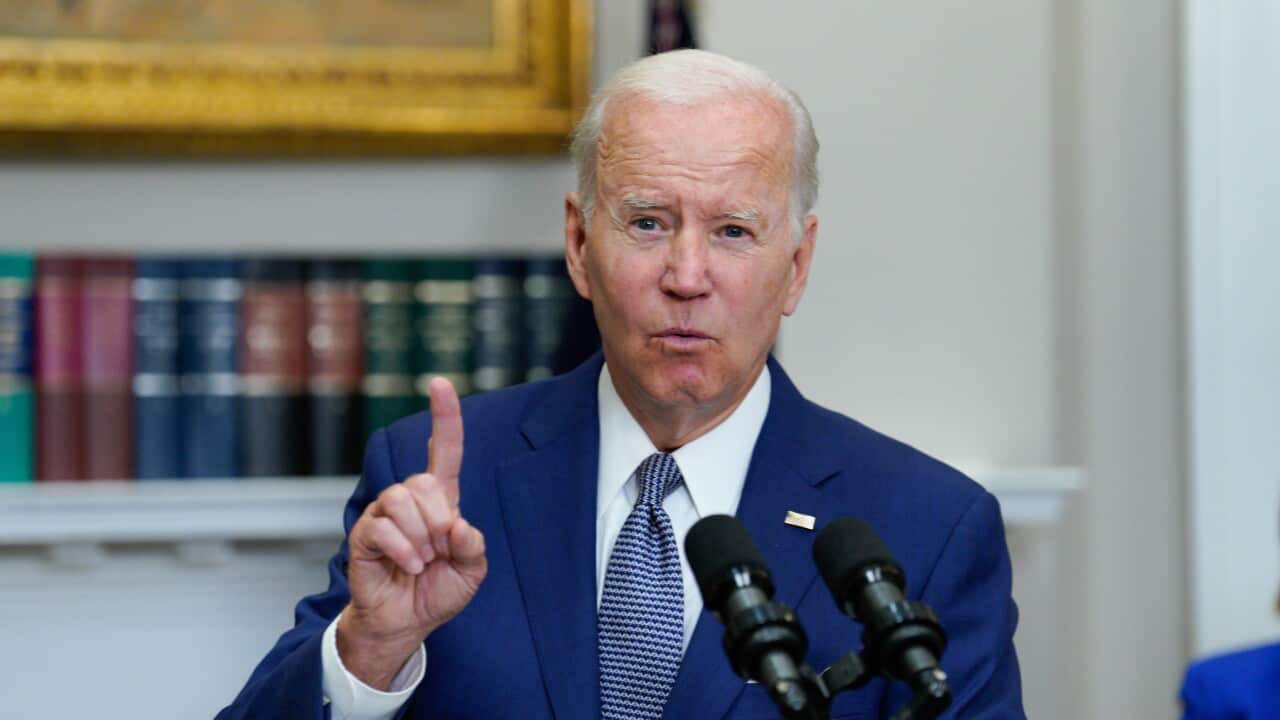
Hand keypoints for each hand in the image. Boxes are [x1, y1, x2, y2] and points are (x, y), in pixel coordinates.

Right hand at [337, 377, 487, 689]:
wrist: (407, 623)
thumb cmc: (437, 590)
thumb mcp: (472, 571)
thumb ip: (474, 546)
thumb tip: (457, 525)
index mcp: (440, 500)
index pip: (444, 451)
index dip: (444, 417)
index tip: (440, 383)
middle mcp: (410, 500)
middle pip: (424, 481)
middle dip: (438, 519)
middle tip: (439, 550)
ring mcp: (384, 514)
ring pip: (401, 500)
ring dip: (420, 537)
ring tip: (422, 561)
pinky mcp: (364, 533)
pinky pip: (383, 526)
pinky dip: (404, 551)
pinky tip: (408, 566)